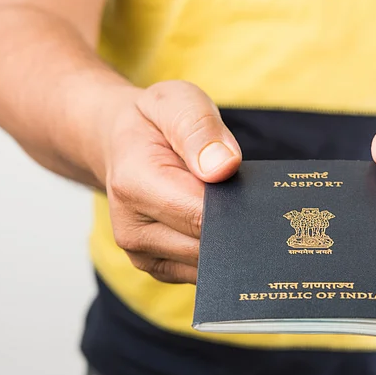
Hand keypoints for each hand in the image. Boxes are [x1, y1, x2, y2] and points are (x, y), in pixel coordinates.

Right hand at [96, 81, 241, 282]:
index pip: (201, 216)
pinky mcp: (160, 268)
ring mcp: (144, 256)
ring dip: (228, 239)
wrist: (121, 145)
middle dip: (235, 223)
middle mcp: (132, 231)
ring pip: (209, 265)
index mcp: (134, 186)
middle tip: (245, 194)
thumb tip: (223, 167)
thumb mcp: (176, 102)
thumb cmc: (152, 123)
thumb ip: (200, 130)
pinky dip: (218, 252)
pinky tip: (219, 223)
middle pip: (208, 246)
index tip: (254, 193)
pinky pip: (203, 271)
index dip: (234, 206)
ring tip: (225, 202)